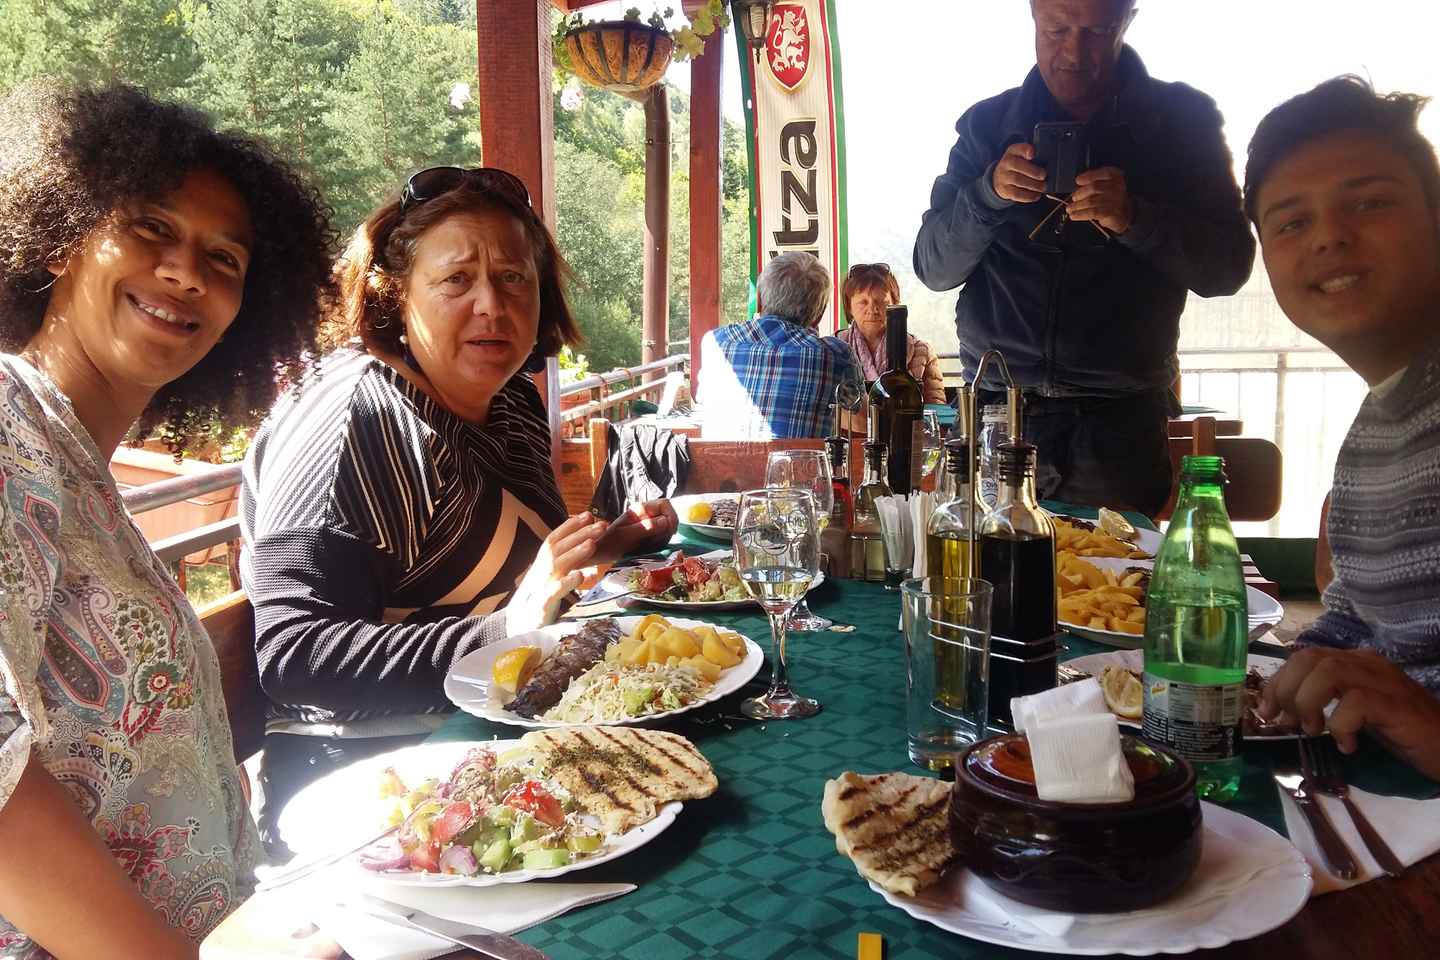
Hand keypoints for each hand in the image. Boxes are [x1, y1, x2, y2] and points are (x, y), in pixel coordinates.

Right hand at [506, 513, 606, 633]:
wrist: (516, 629)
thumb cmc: (538, 602)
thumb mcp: (551, 580)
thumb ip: (567, 565)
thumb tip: (589, 552)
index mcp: (542, 564)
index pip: (555, 539)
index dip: (569, 526)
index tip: (588, 514)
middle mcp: (540, 572)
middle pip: (559, 548)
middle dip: (580, 534)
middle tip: (602, 524)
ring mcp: (540, 588)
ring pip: (557, 566)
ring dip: (575, 553)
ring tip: (593, 544)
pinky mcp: (542, 607)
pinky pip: (553, 592)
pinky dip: (566, 582)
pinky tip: (579, 575)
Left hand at [593, 499, 677, 565]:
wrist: (596, 554)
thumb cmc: (607, 544)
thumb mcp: (626, 537)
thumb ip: (646, 527)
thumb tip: (665, 521)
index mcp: (640, 510)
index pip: (665, 504)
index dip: (671, 516)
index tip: (670, 532)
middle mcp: (645, 514)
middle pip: (668, 516)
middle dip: (667, 530)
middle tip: (658, 542)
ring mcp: (646, 525)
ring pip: (666, 528)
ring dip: (663, 538)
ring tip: (650, 547)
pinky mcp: (646, 535)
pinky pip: (660, 537)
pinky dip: (659, 543)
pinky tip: (649, 549)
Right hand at [992, 142, 1046, 203]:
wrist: (1000, 179)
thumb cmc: (1019, 167)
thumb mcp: (1023, 157)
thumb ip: (1035, 157)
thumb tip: (1052, 165)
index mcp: (1013, 152)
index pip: (1018, 148)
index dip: (1025, 150)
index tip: (1032, 154)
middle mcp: (1005, 163)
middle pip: (1017, 165)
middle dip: (1033, 171)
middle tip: (1044, 176)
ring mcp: (1003, 177)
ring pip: (1017, 180)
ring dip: (1033, 184)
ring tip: (1043, 187)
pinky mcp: (1004, 190)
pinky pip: (1016, 194)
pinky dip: (1028, 196)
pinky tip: (1036, 195)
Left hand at [1067, 167, 1134, 233]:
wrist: (1124, 214)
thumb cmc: (1110, 198)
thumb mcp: (1105, 185)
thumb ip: (1095, 181)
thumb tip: (1077, 186)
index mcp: (1116, 176)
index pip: (1103, 173)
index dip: (1089, 176)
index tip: (1078, 181)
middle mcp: (1117, 187)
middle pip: (1094, 187)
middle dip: (1080, 193)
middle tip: (1074, 198)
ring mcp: (1115, 200)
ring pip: (1091, 201)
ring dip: (1077, 205)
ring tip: (1069, 208)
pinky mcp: (1111, 212)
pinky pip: (1092, 212)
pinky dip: (1080, 214)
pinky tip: (1073, 215)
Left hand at [1258, 647, 1439, 779]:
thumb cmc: (1400, 730)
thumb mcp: (1354, 711)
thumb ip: (1324, 703)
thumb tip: (1281, 712)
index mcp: (1353, 662)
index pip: (1303, 656)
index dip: (1278, 681)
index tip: (1266, 711)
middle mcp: (1366, 663)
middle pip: (1310, 659)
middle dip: (1286, 691)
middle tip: (1289, 723)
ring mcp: (1382, 681)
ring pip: (1328, 672)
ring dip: (1309, 703)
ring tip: (1315, 732)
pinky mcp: (1396, 705)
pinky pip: (1356, 703)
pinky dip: (1341, 725)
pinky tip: (1347, 745)